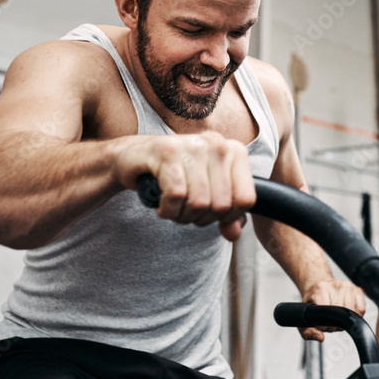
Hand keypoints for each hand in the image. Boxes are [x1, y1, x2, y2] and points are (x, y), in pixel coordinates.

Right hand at [131, 132, 254, 240]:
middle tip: (184, 210)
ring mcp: (192, 145)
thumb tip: (234, 234)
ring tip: (173, 207)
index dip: (228, 217)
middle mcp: (217, 144)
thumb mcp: (207, 193)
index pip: (246, 199)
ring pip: (199, 202)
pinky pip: (176, 195)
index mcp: (234, 151)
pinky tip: (161, 205)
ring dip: (182, 215)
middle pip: (222, 205)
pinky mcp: (167, 151)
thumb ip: (226, 214)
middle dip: (200, 218)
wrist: (132, 157)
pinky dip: (167, 209)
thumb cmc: (174, 174)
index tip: (209, 212)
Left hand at [299, 278, 366, 341]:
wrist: (317, 286)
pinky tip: (347, 315)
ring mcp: (347, 286)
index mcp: (320, 289)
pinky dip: (356, 316)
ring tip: (337, 318)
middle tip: (329, 323)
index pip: (327, 313)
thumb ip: (308, 332)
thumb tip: (320, 338)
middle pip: (340, 313)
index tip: (322, 326)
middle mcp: (334, 285)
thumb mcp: (304, 316)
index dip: (325, 325)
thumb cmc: (312, 301)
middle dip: (335, 324)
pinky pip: (361, 308)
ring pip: (352, 312)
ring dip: (345, 321)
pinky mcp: (357, 289)